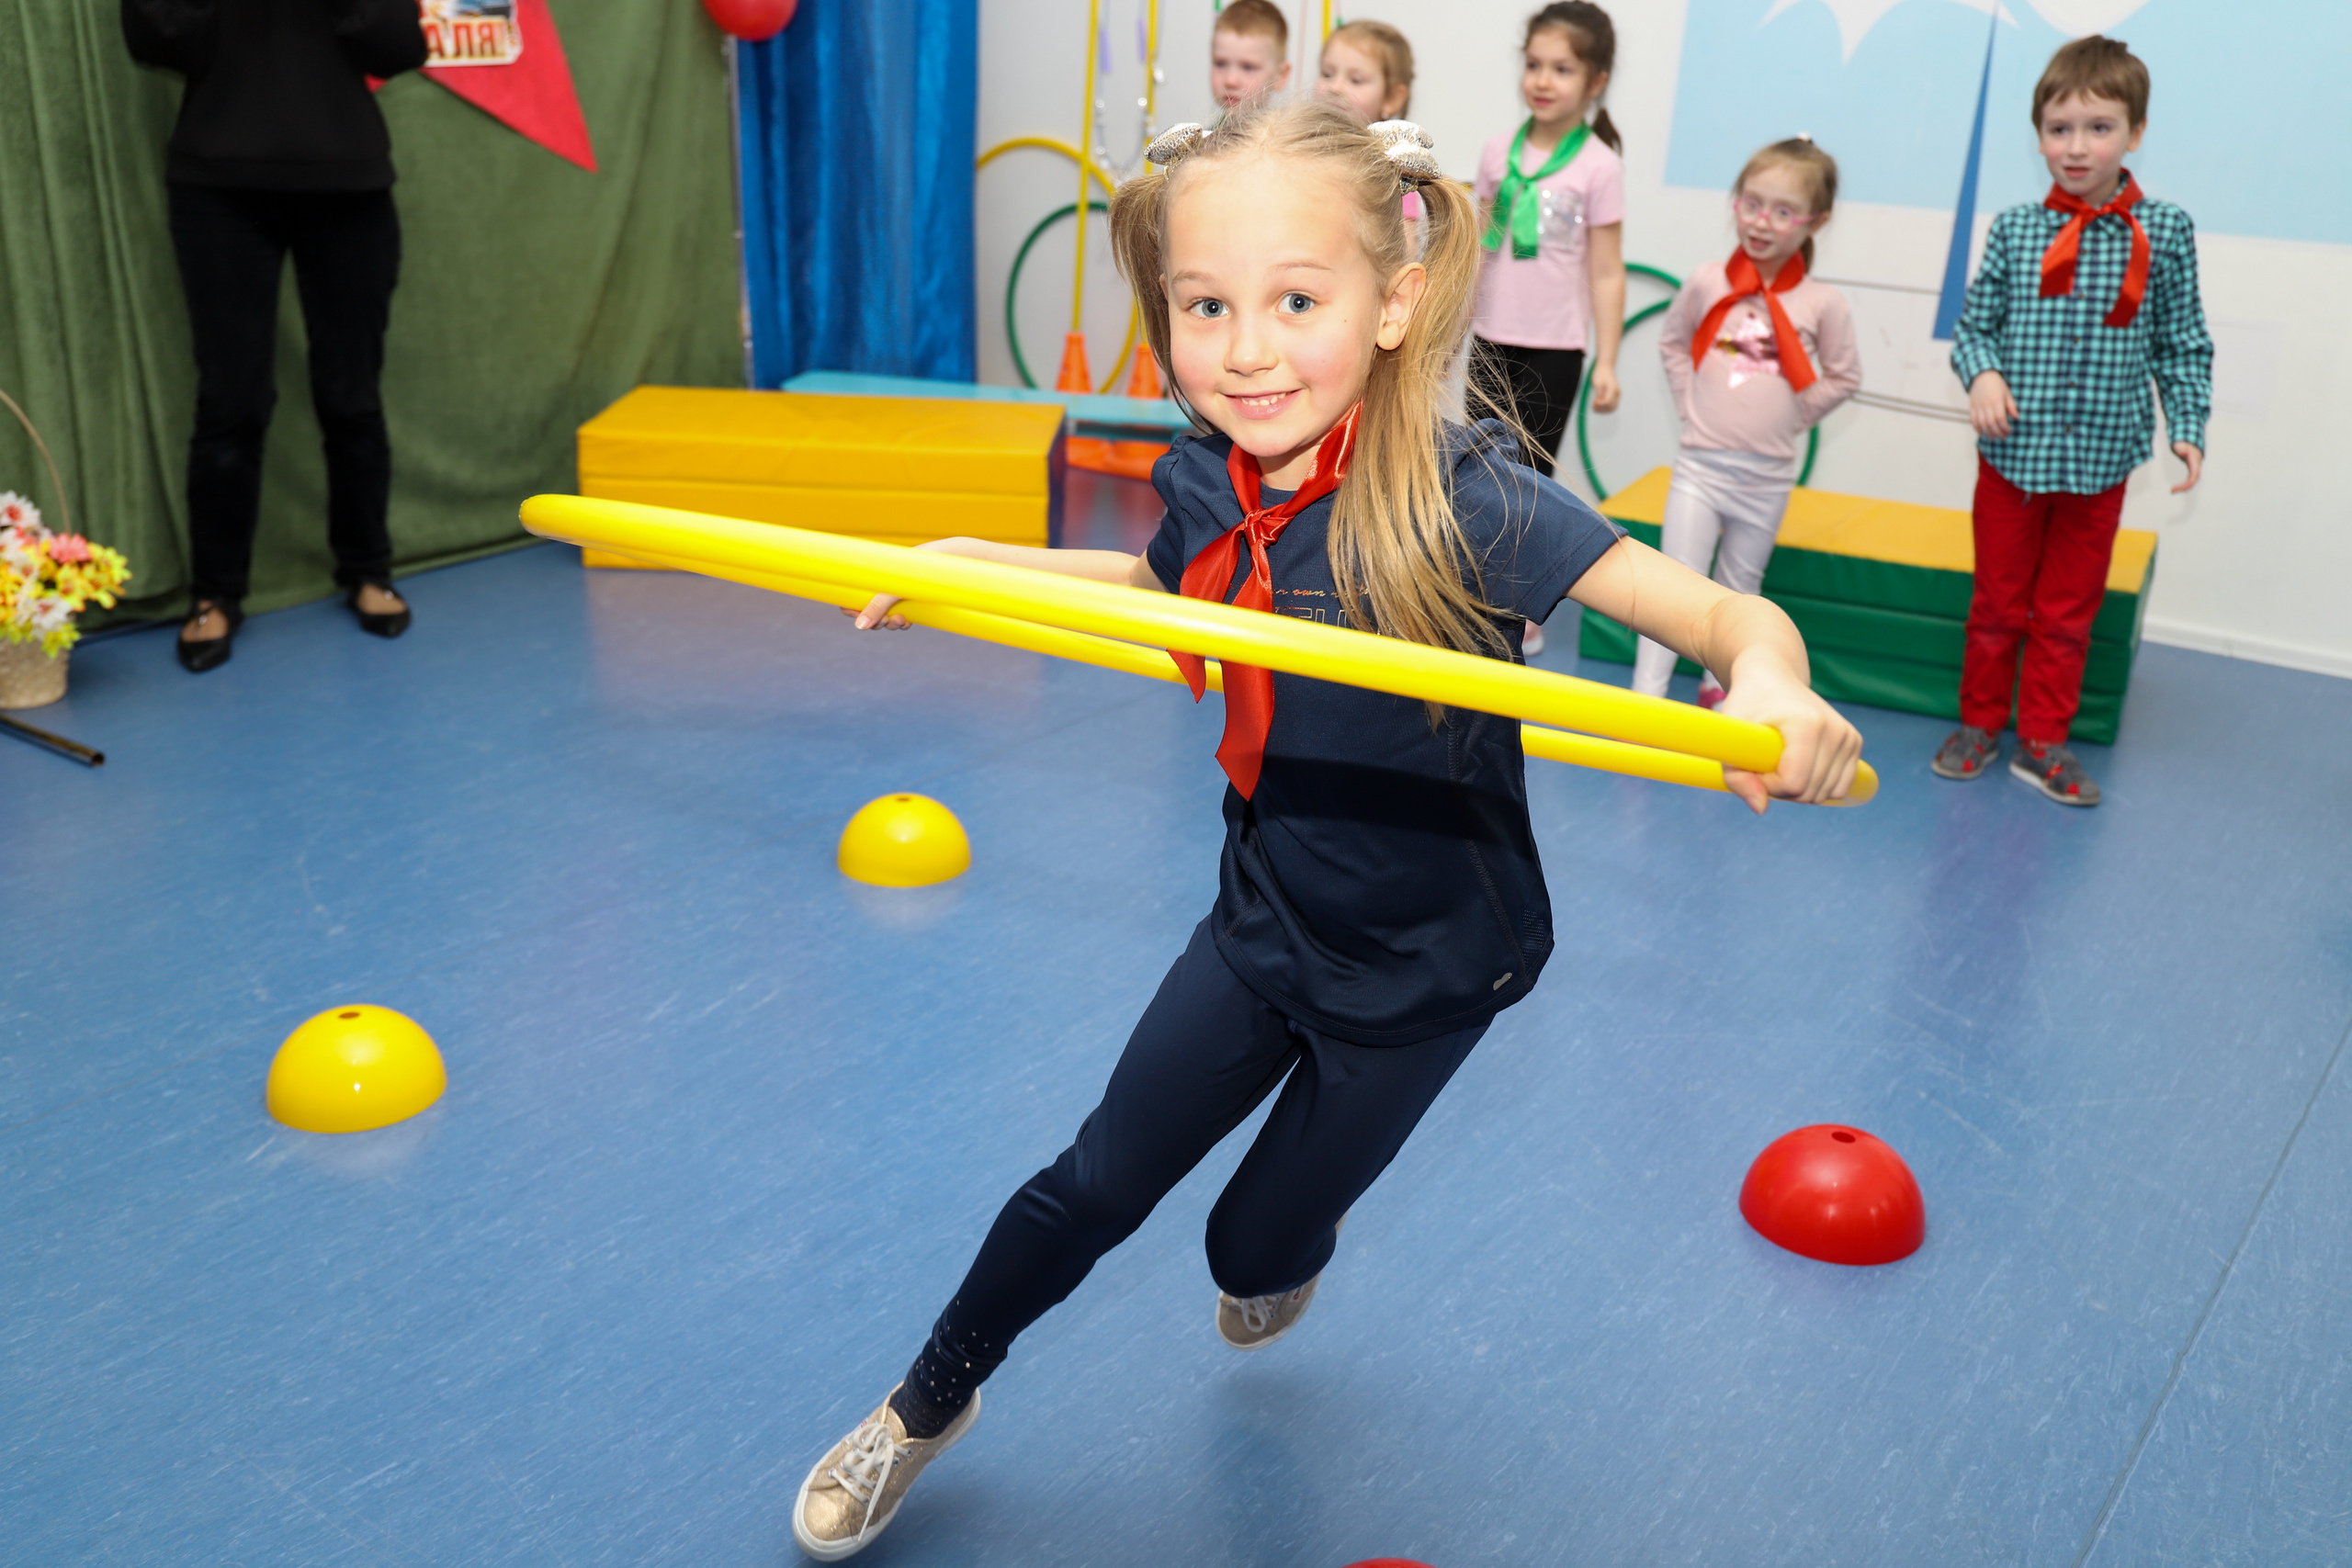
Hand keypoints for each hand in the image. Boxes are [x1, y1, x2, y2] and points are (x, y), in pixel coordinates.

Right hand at [845, 538, 955, 627]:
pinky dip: (900, 623)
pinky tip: (906, 622)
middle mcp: (885, 585)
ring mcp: (898, 594)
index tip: (855, 614)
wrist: (953, 559)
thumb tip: (859, 627)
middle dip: (874, 620)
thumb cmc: (922, 566)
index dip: (850, 607)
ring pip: (884, 617)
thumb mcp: (897, 587)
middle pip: (868, 611)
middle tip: (884, 622)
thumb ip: (878, 606)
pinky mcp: (912, 601)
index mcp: (875, 575)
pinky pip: (900, 618)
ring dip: (888, 624)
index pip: (853, 594)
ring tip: (900, 620)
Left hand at [1587, 363, 1620, 413]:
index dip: (1599, 404)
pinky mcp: (1615, 396)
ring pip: (1612, 408)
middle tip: (1593, 406)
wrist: (1606, 368)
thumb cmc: (1600, 374)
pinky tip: (1598, 405)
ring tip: (1594, 406)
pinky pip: (1611, 406)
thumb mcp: (1597, 383)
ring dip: (1603, 410)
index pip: (1607, 402)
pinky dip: (1605, 408)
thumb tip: (1598, 403)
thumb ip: (1598, 393)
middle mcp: (1617, 393)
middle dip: (1601, 409)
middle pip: (1611, 407)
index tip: (1593, 402)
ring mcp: (1617, 395)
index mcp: (1613, 389)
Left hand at [1714, 655, 1863, 812]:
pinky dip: (1818, 785)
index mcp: (1807, 725)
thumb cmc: (1747, 707)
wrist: (1772, 678)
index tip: (1756, 764)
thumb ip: (1738, 779)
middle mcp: (1835, 730)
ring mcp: (1849, 736)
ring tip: (1783, 761)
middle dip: (1782, 788)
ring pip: (1827, 793)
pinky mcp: (1854, 742)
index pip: (1793, 784)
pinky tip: (1801, 764)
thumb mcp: (1731, 740)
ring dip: (1800, 789)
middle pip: (1810, 792)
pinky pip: (1840, 787)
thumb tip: (1760, 809)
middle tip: (1767, 761)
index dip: (1768, 784)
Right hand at [1968, 371, 2016, 439]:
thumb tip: (2016, 418)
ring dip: (1988, 433)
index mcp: (1997, 401)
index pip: (2000, 418)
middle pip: (1990, 423)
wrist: (1982, 376)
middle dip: (1997, 432)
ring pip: (1981, 424)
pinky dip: (1977, 429)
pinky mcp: (1972, 408)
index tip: (2009, 432)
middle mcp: (1986, 405)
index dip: (2005, 427)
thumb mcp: (2008, 393)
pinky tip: (1982, 433)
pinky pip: (1973, 421)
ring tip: (1994, 437)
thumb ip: (2012, 406)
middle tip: (2003, 437)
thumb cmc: (1997, 385)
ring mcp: (1978, 407)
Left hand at [2170, 441, 2202, 493]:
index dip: (2188, 482)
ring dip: (2183, 488)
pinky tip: (2175, 489)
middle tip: (2171, 491)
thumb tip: (2182, 452)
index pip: (2194, 475)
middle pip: (2193, 480)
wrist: (2190, 444)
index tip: (2179, 484)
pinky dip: (2183, 485)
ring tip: (2172, 491)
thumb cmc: (2184, 445)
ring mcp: (2195, 470)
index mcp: (2195, 462)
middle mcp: (2197, 467)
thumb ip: (2181, 448)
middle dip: (2184, 487)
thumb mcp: (2181, 445)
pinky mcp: (2191, 471)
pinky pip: (2189, 481)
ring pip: (2192, 482)